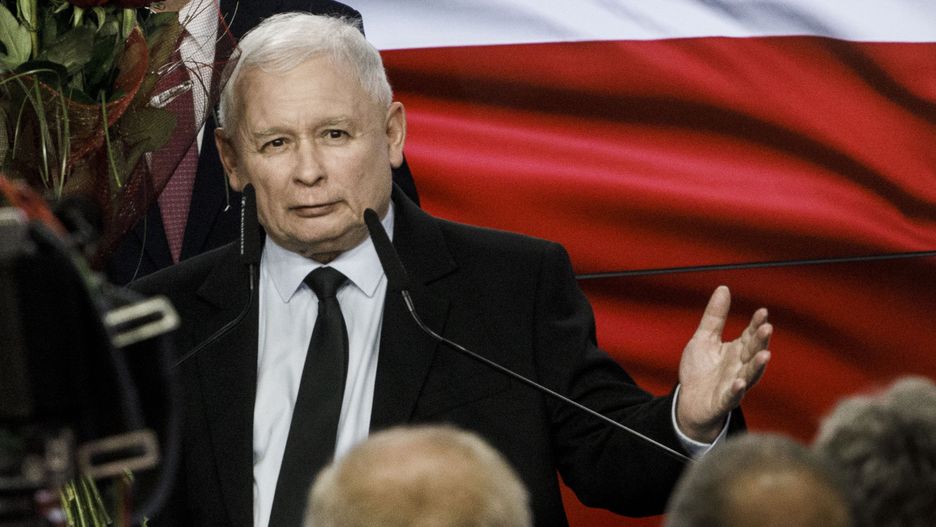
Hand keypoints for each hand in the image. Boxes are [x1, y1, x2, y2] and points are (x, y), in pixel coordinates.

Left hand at [676, 286, 771, 441]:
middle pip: (753, 352)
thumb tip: (724, 288)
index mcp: (737, 351)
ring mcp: (733, 384)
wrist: (690, 401)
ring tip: (765, 355)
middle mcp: (739, 367)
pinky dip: (737, 390)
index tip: (762, 312)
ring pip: (750, 375)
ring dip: (757, 365)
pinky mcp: (723, 401)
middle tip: (767, 328)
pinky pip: (732, 396)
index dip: (756, 324)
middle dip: (761, 341)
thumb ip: (715, 316)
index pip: (750, 335)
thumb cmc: (700, 370)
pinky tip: (739, 382)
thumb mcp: (704, 338)